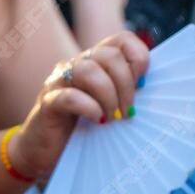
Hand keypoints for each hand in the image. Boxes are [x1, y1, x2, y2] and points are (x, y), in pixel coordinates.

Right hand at [6, 31, 149, 187]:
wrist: (43, 153)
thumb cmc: (81, 131)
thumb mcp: (109, 108)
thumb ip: (125, 94)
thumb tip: (151, 90)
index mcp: (94, 62)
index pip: (121, 39)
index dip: (138, 57)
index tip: (142, 85)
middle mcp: (75, 65)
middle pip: (109, 55)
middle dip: (125, 84)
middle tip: (128, 111)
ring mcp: (58, 82)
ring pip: (88, 70)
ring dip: (109, 96)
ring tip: (112, 118)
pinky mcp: (47, 104)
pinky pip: (68, 96)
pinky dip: (88, 107)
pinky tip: (97, 120)